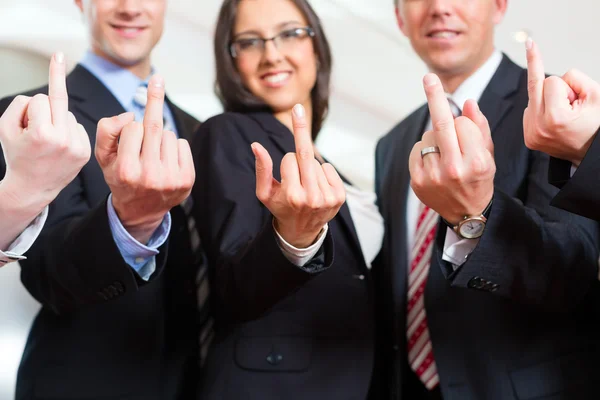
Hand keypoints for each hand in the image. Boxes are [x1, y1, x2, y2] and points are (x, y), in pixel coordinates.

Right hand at [0, 52, 90, 212]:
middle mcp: (62, 140)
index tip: (32, 103)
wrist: (32, 187)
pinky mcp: (86, 151)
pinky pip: (77, 126)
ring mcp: (77, 147)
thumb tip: (42, 96)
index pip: (39, 99)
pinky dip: (67, 130)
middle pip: (58, 100)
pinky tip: (58, 143)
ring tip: (46, 138)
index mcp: (41, 134)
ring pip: (68, 114)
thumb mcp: (6, 128)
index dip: (30, 106)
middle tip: (58, 62)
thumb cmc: (17, 155)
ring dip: (56, 119)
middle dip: (52, 91)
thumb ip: (19, 105)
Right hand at [95, 75, 194, 243]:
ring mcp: (171, 179)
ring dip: (161, 137)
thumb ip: (107, 130)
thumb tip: (130, 114)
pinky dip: (175, 146)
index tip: (131, 128)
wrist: (141, 210)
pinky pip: (183, 144)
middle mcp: (150, 176)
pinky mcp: (187, 180)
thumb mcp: (104, 156)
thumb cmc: (121, 176)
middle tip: (157, 78)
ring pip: (169, 135)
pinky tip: (166, 160)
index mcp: (126, 170)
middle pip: (154, 127)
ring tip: (153, 155)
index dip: (131, 127)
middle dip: (154, 103)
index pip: (133, 128)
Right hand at [251, 104, 345, 247]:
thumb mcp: (264, 192)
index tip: (285, 168)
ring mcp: (328, 198)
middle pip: (305, 155)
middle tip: (297, 108)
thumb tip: (256, 145)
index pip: (290, 158)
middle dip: (300, 134)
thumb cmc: (280, 206)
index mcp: (292, 196)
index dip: (285, 162)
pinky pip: (329, 169)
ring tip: (306, 185)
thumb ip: (261, 168)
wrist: (301, 231)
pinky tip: (317, 186)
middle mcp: (311, 198)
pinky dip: (322, 173)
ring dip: (310, 168)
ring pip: (317, 162)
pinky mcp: (339, 197)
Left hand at [409, 73, 494, 224]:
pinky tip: (433, 161)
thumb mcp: (489, 154)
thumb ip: (479, 127)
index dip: (462, 121)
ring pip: (428, 136)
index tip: (449, 99)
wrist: (467, 213)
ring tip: (446, 154)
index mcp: (476, 163)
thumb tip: (468, 102)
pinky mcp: (417, 181)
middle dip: (435, 97)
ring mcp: (433, 177)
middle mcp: (455, 170)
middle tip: (428, 77)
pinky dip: (423, 149)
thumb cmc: (480, 177)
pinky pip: (416, 149)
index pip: (462, 124)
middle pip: (441, 125)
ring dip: (435, 137)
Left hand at [523, 39, 599, 165]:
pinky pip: (529, 111)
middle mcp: (538, 127)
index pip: (551, 81)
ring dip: (548, 101)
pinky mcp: (528, 138)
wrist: (591, 153)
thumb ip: (575, 78)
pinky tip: (555, 121)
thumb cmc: (596, 124)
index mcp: (555, 118)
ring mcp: (531, 135)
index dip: (568, 86)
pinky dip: (542, 111)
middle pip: (536, 86)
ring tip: (565, 116)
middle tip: (543, 64)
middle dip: (554, 87)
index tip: (570, 88)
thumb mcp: (596, 95)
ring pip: (532, 98)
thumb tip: (548, 76)